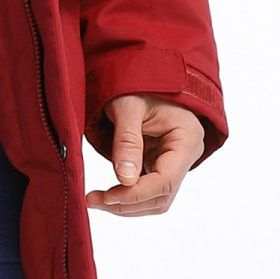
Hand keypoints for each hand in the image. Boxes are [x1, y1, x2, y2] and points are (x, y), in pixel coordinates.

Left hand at [85, 94, 204, 216]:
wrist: (144, 72)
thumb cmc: (138, 83)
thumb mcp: (128, 106)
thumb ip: (127, 141)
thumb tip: (125, 179)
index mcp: (186, 138)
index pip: (166, 180)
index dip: (135, 195)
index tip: (106, 197)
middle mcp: (185, 155)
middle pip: (161, 196)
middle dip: (128, 204)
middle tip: (93, 200)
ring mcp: (173, 162)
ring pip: (155, 200)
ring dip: (126, 205)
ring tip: (96, 199)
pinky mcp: (158, 164)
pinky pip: (147, 191)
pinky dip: (126, 197)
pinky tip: (106, 194)